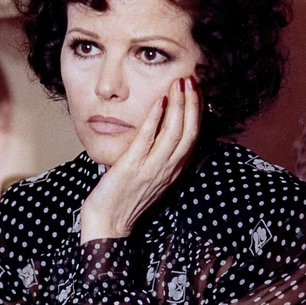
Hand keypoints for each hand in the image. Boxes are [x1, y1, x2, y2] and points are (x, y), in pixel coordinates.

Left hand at [79, 76, 200, 243]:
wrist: (108, 224)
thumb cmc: (125, 198)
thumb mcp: (151, 176)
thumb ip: (159, 156)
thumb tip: (161, 131)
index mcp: (174, 171)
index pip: (194, 137)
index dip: (197, 112)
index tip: (196, 91)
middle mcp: (168, 169)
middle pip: (189, 132)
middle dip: (192, 103)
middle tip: (191, 80)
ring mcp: (152, 169)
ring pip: (174, 133)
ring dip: (179, 105)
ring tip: (179, 84)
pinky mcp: (132, 168)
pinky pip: (148, 139)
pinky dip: (155, 119)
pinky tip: (159, 102)